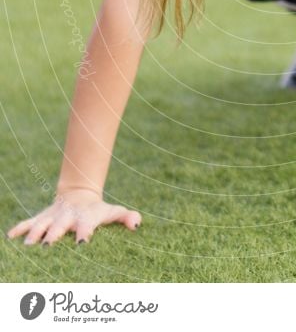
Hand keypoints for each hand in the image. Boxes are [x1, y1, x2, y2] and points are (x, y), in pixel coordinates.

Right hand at [6, 188, 141, 245]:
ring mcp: (53, 216)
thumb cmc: (97, 211)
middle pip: (60, 225)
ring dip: (35, 233)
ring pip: (42, 224)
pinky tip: (10, 237)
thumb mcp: (112, 212)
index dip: (85, 231)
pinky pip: (28, 222)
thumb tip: (137, 224)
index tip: (82, 242)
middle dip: (54, 234)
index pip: (86, 224)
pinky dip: (20, 228)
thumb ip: (125, 217)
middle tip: (47, 245)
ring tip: (28, 245)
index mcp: (86, 217)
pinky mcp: (41, 217)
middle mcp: (68, 216)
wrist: (79, 195)